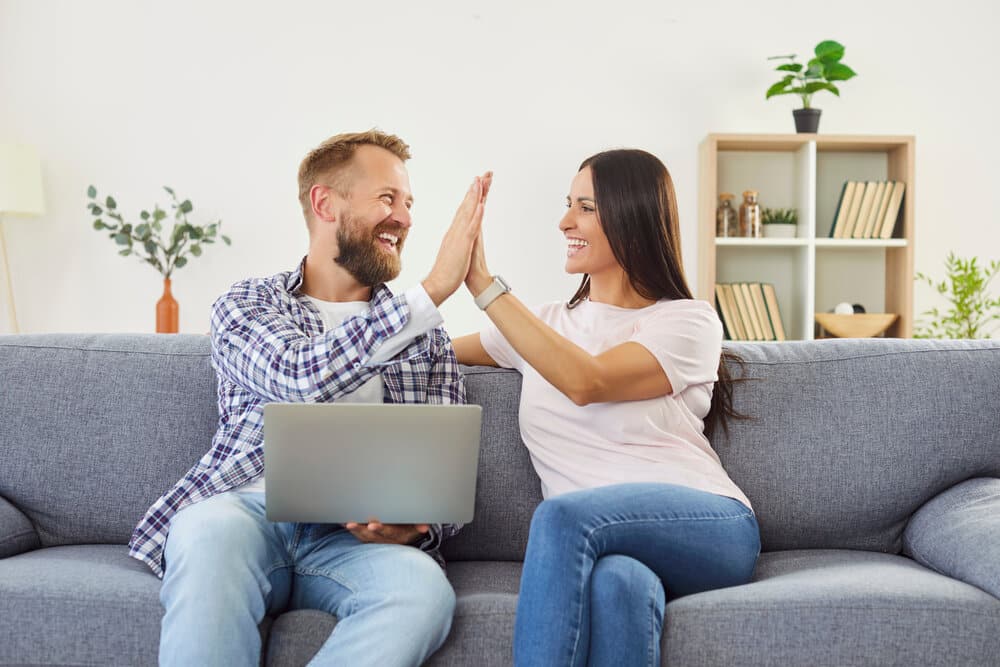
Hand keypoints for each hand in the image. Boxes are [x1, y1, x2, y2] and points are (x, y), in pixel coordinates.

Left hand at [344, 520, 429, 544]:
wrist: (409, 538)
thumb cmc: (412, 526)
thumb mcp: (418, 526)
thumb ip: (419, 524)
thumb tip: (424, 527)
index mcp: (399, 536)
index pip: (389, 533)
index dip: (380, 529)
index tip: (372, 524)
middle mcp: (387, 540)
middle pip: (372, 536)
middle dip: (361, 530)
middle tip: (350, 524)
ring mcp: (379, 541)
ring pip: (364, 538)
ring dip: (354, 531)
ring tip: (345, 523)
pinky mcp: (372, 540)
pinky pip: (360, 537)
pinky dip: (352, 531)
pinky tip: (343, 523)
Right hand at [422, 172, 491, 305]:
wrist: (438, 283)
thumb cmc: (447, 271)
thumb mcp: (455, 252)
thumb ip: (457, 241)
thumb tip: (461, 236)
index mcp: (455, 232)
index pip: (465, 210)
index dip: (472, 196)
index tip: (478, 183)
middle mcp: (456, 230)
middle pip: (467, 205)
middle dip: (476, 189)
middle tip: (483, 174)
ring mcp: (459, 236)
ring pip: (468, 212)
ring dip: (475, 196)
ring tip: (480, 181)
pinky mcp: (463, 245)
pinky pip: (471, 228)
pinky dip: (476, 216)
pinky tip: (481, 205)